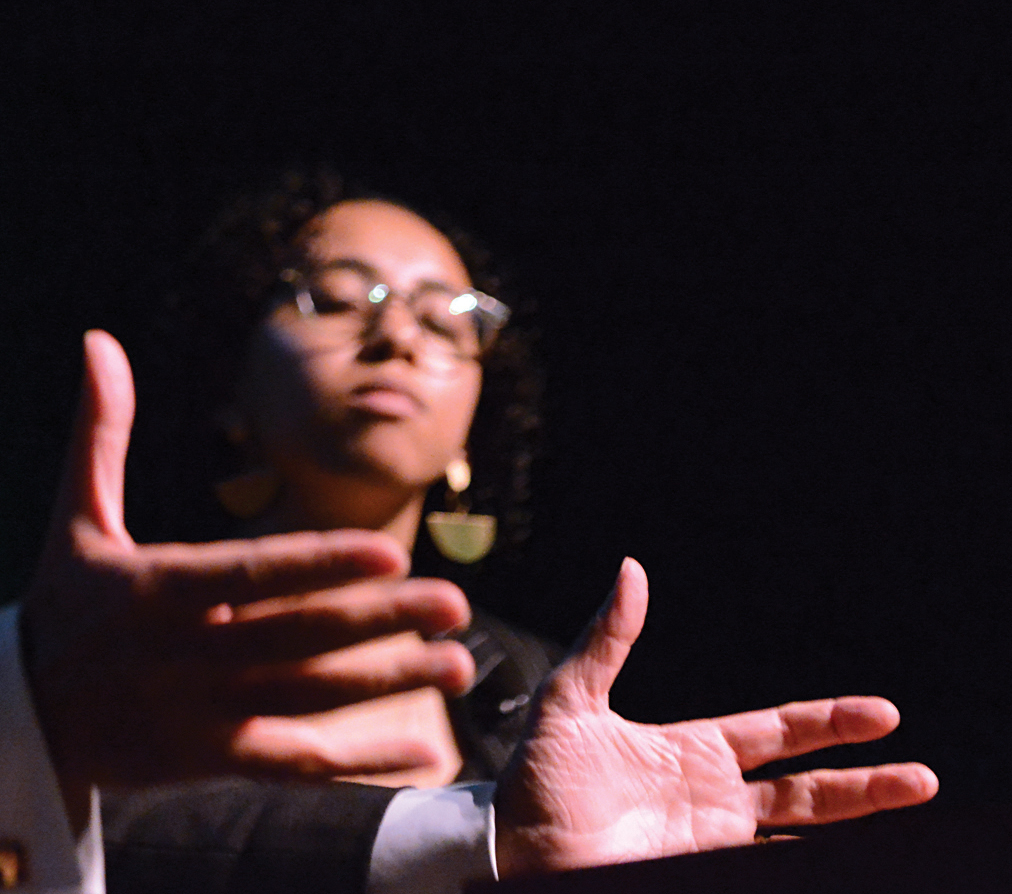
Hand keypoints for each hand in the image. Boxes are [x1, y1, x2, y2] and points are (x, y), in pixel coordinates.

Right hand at [23, 331, 475, 826]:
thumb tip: (99, 341)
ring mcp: (203, 713)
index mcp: (156, 590)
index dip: (319, 564)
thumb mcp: (74, 515)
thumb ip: (100, 431)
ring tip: (456, 660)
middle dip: (380, 619)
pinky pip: (297, 762)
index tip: (386, 551)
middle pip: (297, 637)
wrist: (24, 718)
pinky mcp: (214, 759)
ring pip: (309, 698)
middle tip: (453, 603)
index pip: (252, 573)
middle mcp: (186, 654)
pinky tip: (420, 744)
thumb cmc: (61, 604)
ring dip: (387, 680)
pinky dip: (359, 758)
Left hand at [496, 557, 938, 874]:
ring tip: (911, 804)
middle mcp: (714, 797)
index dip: (827, 722)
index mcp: (691, 751)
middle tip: (919, 777)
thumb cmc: (536, 779)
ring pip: (803, 828)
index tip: (880, 714)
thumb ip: (607, 640)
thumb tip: (630, 570)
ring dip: (855, 819)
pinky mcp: (704, 870)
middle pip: (808, 788)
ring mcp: (714, 839)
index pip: (776, 732)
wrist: (514, 845)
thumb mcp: (570, 700)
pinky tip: (846, 851)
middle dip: (865, 782)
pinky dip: (810, 856)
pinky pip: (773, 864)